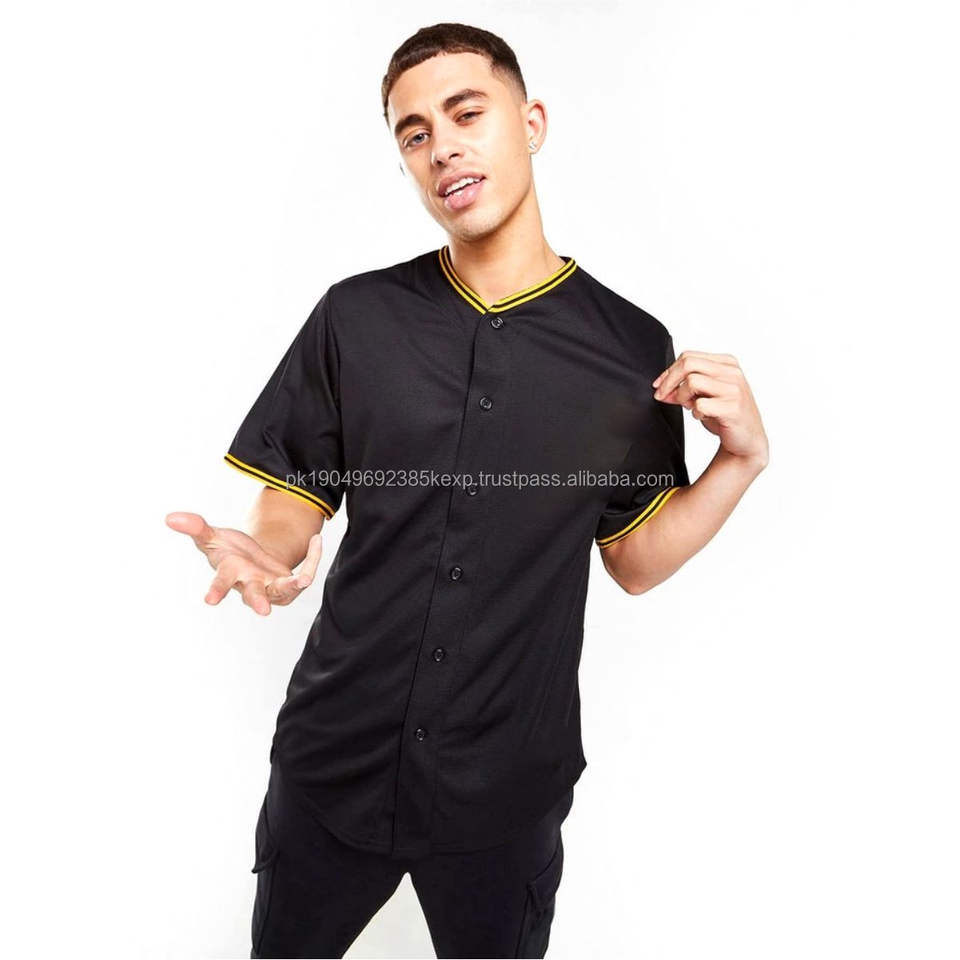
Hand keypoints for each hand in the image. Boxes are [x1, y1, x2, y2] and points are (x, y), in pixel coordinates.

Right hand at [165, 512, 322, 615]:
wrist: (254, 561)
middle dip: (257, 601)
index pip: (222, 581)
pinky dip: (312, 557)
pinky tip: (317, 539)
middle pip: (253, 595)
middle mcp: (251, 584)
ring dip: (292, 585)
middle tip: (263, 611)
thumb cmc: (231, 552)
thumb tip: (171, 517)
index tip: (209, 601)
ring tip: (303, 579)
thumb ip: (196, 528)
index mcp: (231, 573)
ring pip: (282, 591)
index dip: (216, 590)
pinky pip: (304, 572)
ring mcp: (272, 587)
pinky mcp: (290, 584)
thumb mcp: (214, 537)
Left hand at [651, 350, 767, 465]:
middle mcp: (732, 372)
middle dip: (669, 382)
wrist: (747, 439)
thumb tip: (661, 389)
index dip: (669, 372)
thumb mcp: (704, 397)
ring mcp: (734, 389)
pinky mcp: (733, 407)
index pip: (689, 357)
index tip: (658, 386)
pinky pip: (700, 405)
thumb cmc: (725, 415)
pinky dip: (695, 413)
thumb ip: (684, 389)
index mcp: (727, 363)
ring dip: (683, 397)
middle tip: (663, 396)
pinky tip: (703, 417)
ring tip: (691, 407)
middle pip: (688, 364)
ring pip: (692, 382)